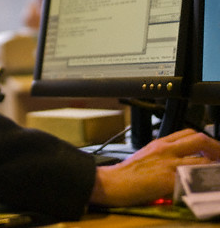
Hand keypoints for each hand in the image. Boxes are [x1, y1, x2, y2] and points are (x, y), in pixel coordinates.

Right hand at [90, 129, 219, 206]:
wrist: (111, 182)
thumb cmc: (124, 173)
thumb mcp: (144, 156)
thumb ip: (162, 154)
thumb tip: (178, 161)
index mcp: (159, 143)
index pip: (188, 133)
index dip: (204, 140)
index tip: (211, 150)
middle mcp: (165, 149)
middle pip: (199, 140)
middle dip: (216, 149)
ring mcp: (168, 163)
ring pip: (203, 160)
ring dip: (215, 168)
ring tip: (217, 175)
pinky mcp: (169, 179)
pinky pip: (195, 179)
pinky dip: (205, 183)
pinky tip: (207, 187)